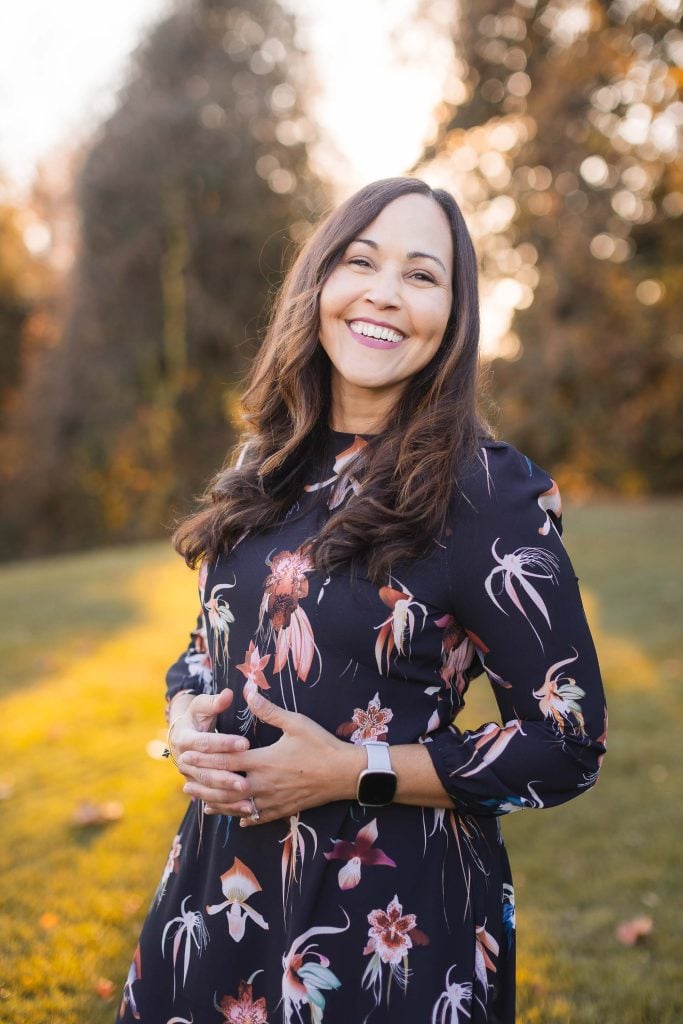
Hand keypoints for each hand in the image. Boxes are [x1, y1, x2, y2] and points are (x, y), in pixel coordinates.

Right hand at [169, 689, 251, 816]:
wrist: (182, 732)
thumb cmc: (198, 715)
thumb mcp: (202, 706)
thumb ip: (215, 702)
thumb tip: (228, 694)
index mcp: (184, 739)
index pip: (204, 743)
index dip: (224, 743)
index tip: (245, 743)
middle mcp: (183, 760)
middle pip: (204, 772)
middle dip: (225, 777)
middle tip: (245, 781)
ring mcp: (188, 776)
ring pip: (207, 789)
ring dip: (227, 796)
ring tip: (248, 799)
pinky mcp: (196, 787)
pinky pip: (211, 800)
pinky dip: (227, 806)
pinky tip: (246, 809)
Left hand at [179, 682, 363, 824]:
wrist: (345, 774)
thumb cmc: (321, 745)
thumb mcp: (296, 723)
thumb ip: (268, 710)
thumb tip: (248, 691)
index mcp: (263, 761)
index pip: (225, 761)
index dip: (204, 760)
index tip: (186, 757)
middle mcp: (263, 784)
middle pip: (225, 788)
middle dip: (203, 785)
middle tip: (184, 782)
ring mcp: (272, 800)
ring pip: (237, 807)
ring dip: (216, 804)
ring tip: (199, 802)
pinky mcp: (283, 810)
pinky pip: (257, 817)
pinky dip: (242, 818)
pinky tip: (234, 819)